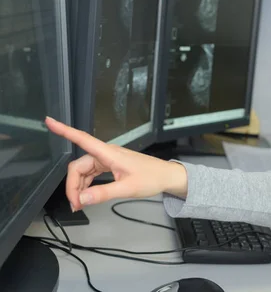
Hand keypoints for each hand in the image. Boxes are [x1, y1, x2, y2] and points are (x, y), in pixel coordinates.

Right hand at [45, 117, 187, 210]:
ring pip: (83, 171)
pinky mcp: (110, 166)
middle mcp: (106, 154)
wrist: (166, 176)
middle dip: (72, 185)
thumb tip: (81, 199)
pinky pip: (91, 174)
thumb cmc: (152, 178)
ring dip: (79, 187)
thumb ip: (103, 193)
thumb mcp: (127, 188)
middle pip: (78, 166)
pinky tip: (86, 197)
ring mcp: (107, 159)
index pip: (82, 139)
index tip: (49, 121)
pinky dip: (86, 185)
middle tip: (76, 204)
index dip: (64, 130)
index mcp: (109, 153)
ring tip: (80, 204)